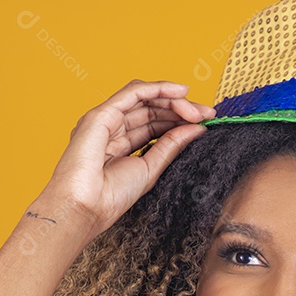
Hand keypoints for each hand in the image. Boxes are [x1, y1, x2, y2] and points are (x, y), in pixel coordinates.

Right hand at [41, 79, 215, 237]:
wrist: (87, 207)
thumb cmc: (111, 196)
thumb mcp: (151, 168)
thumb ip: (172, 146)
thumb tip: (197, 128)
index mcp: (121, 144)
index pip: (155, 124)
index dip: (180, 120)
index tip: (207, 123)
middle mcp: (112, 128)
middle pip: (152, 109)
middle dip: (182, 109)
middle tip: (208, 114)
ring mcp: (105, 119)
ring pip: (145, 98)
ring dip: (174, 99)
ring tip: (198, 110)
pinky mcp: (101, 114)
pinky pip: (133, 93)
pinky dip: (158, 88)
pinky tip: (180, 91)